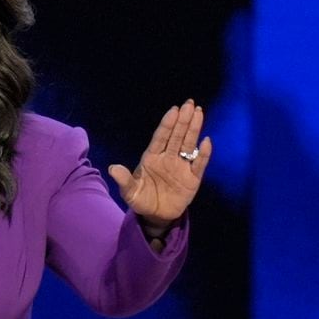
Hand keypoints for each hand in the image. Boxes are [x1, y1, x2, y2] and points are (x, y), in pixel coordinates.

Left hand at [107, 99, 211, 227]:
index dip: (167, 124)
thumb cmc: (141, 199)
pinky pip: (199, 164)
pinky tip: (206, 141)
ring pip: (189, 144)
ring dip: (194, 129)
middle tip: (189, 103)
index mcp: (152, 157)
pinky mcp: (193, 178)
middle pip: (176, 136)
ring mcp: (181, 167)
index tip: (174, 110)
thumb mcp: (130, 192)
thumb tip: (113, 168)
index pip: (160, 137)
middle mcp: (168, 158)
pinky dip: (203, 153)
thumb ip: (124, 180)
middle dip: (183, 120)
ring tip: (199, 112)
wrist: (156, 215)